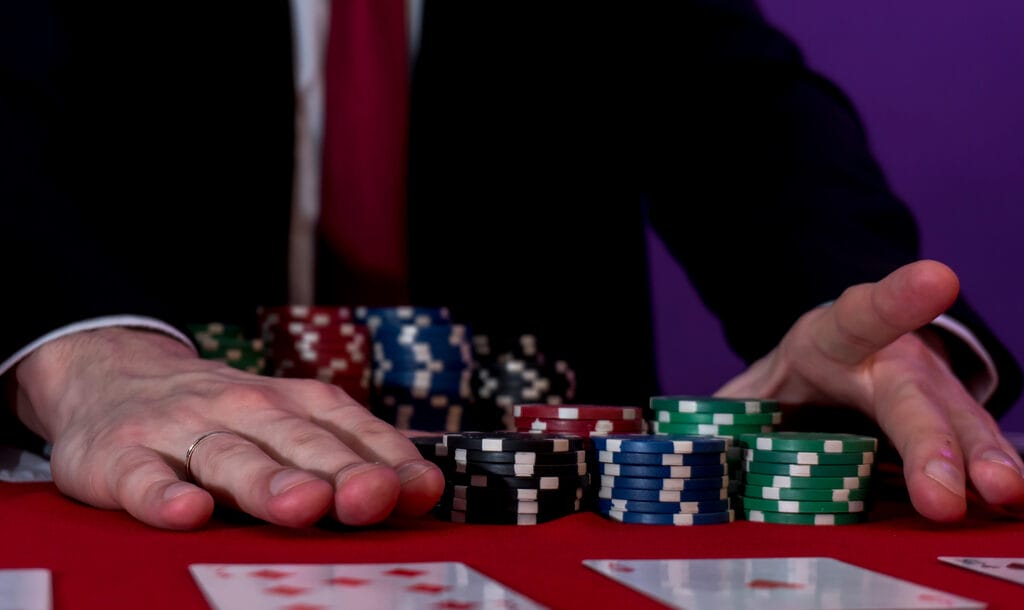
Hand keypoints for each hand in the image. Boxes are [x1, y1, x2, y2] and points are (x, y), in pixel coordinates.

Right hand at [11, 327, 444, 529]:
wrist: (118, 375)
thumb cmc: (227, 418)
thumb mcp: (291, 425)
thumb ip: (353, 458)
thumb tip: (424, 491)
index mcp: (295, 406)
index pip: (352, 430)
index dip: (390, 459)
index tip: (421, 489)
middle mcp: (247, 412)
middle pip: (299, 443)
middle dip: (339, 470)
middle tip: (370, 495)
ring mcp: (184, 431)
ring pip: (232, 458)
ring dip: (269, 481)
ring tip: (302, 504)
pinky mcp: (123, 456)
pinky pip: (144, 477)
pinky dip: (164, 494)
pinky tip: (189, 511)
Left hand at [717, 259, 1023, 520]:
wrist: (848, 358)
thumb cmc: (801, 374)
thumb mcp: (758, 383)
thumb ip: (726, 411)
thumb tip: (677, 445)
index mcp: (838, 338)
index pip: (866, 313)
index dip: (900, 298)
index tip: (939, 277)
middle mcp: (894, 360)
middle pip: (917, 395)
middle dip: (935, 441)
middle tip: (950, 488)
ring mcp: (932, 392)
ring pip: (962, 421)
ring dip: (982, 459)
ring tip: (1002, 493)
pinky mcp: (952, 424)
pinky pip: (977, 447)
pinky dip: (994, 471)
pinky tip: (1010, 501)